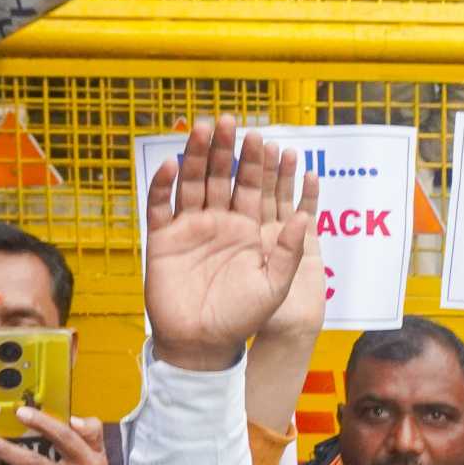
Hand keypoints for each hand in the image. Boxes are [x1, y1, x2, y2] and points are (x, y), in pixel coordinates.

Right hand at [143, 115, 315, 371]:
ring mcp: (189, 228)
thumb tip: (303, 216)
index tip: (262, 138)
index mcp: (246, 230)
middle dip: (226, 149)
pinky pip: (160, 206)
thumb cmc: (241, 318)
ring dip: (196, 156)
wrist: (203, 344)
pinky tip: (170, 165)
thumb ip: (288, 251)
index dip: (256, 163)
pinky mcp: (162, 239)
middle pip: (221, 176)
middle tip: (230, 120)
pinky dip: (163, 185)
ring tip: (202, 128)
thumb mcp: (273, 286)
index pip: (251, 187)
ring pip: (192, 183)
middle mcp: (218, 223)